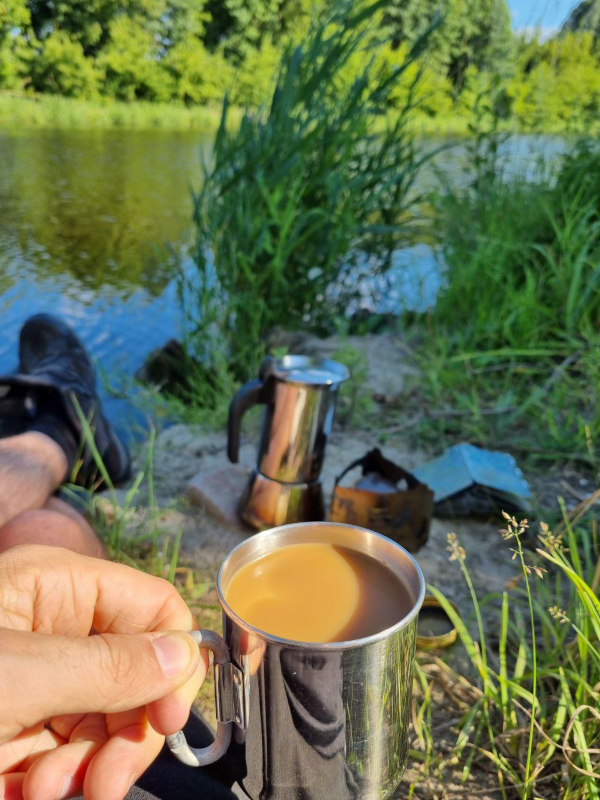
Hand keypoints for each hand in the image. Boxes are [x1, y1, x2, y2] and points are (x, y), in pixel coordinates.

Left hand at [0, 545, 206, 799]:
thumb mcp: (14, 675)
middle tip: (105, 781)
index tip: (167, 719)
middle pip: (138, 674)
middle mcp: (57, 628)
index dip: (173, 660)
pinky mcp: (22, 727)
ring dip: (90, 767)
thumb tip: (187, 654)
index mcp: (58, 586)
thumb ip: (106, 666)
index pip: (153, 607)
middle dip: (127, 733)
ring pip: (110, 723)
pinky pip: (73, 754)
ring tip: (45, 790)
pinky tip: (25, 792)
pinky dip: (62, 781)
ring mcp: (42, 679)